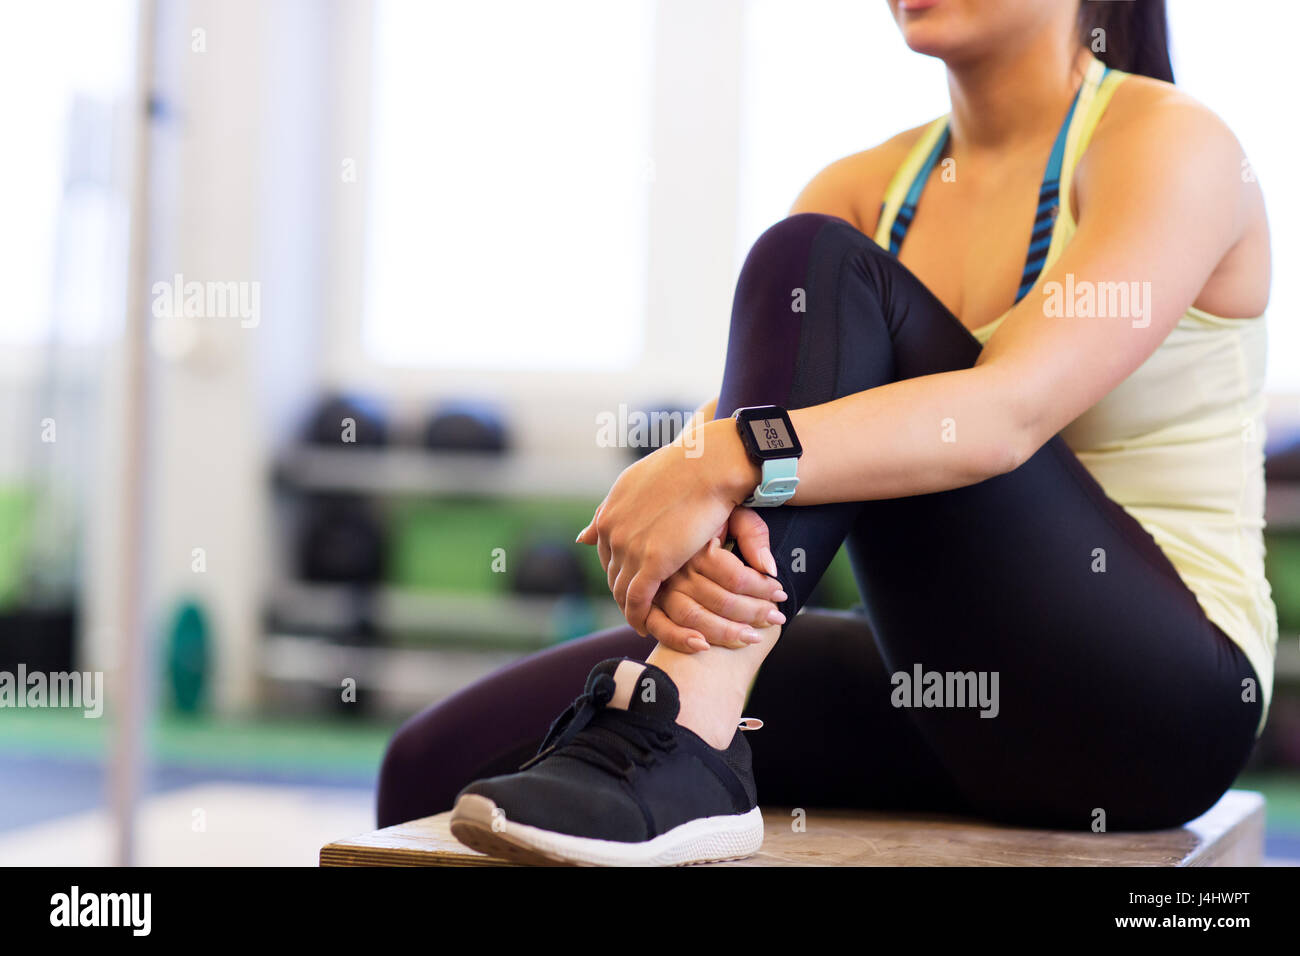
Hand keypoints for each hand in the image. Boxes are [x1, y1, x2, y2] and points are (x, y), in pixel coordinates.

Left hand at [577, 417, 759, 633]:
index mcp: (610, 510)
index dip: (618, 568)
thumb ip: (613, 511)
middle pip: (612, 572)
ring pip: (621, 590)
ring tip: (642, 621)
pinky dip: (639, 617)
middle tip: (637, 607)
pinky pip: (638, 601)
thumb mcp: (638, 483)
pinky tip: (645, 627)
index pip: (605, 551)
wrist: (711, 464)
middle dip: (622, 591)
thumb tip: (582, 538)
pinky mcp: (651, 563)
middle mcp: (612, 529)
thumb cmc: (690, 468)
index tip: (632, 580)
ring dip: (630, 609)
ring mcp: (628, 547)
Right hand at [645, 507, 787, 652]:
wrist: (672, 499)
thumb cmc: (707, 509)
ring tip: (752, 637)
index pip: (735, 577)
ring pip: (692, 616)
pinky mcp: (647, 599)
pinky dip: (678, 638)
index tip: (781, 594)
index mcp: (697, 545)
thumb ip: (753, 534)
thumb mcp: (735, 511)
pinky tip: (702, 646)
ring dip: (724, 632)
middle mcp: (676, 565)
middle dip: (752, 613)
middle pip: (718, 600)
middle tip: (776, 618)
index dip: (762, 589)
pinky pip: (659, 625)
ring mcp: (659, 584)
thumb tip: (769, 568)